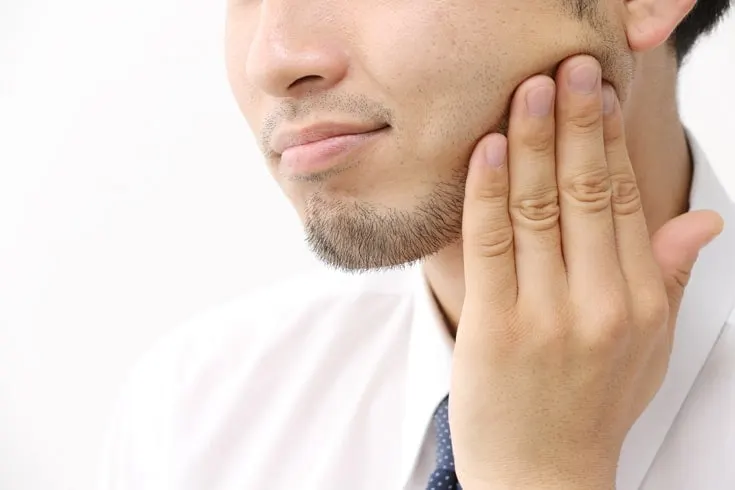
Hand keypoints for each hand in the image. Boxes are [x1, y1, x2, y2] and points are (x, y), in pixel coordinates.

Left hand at [451, 55, 723, 489]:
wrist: (543, 475)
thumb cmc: (591, 405)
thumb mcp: (648, 348)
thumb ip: (670, 278)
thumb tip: (703, 218)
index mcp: (638, 302)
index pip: (622, 201)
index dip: (607, 142)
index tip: (599, 95)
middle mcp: (599, 304)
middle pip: (582, 192)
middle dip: (574, 121)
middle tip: (568, 67)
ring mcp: (545, 316)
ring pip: (536, 208)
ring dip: (529, 141)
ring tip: (527, 90)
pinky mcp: (493, 328)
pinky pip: (488, 244)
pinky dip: (487, 191)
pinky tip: (488, 149)